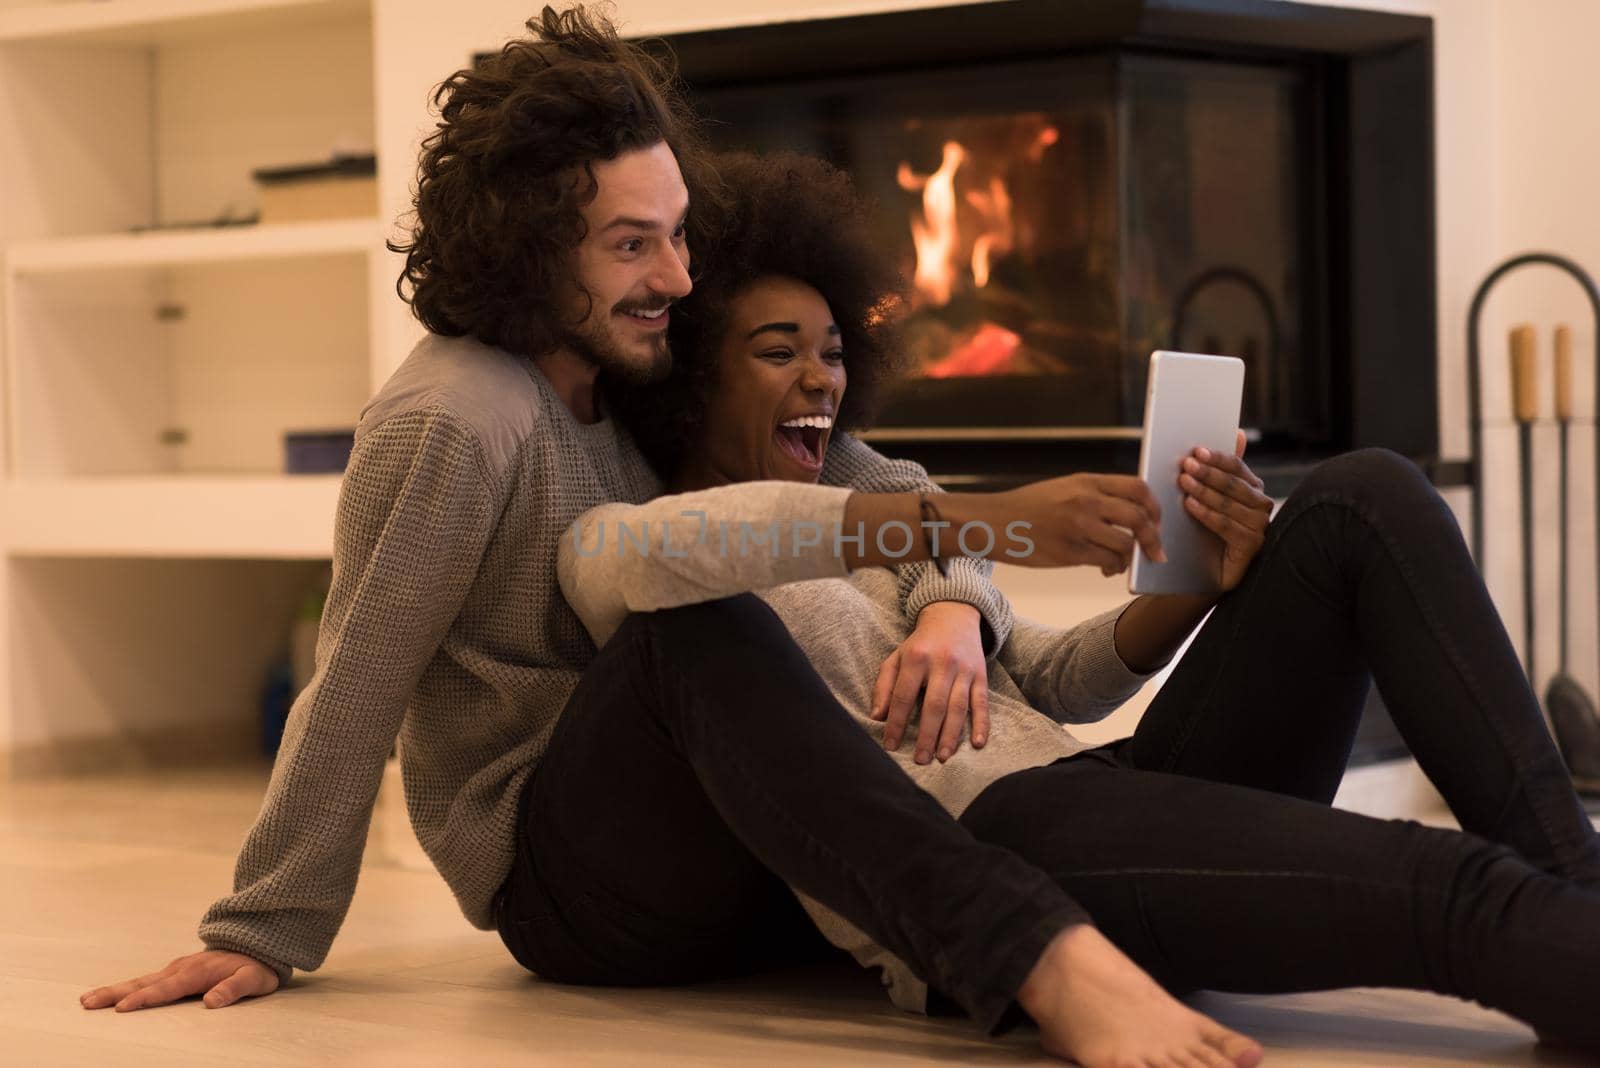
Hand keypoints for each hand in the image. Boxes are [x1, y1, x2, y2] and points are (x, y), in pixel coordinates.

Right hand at [80, 949, 279, 1011]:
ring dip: (114, 989)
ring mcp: (177, 968)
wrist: (258, 943)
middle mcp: (182, 969)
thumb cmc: (256, 966)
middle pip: (144, 983)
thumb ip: (234, 989)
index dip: (145, 999)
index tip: (121, 1008)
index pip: (167, 989)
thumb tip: (211, 1002)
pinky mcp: (176, 971)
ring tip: (88, 999)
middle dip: (115, 993)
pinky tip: (111, 995)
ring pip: (141, 980)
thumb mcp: (254, 979)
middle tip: (87, 1002)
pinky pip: (147, 980)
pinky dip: (127, 987)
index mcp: (197, 973)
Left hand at [871, 601, 989, 763]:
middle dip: (926, 735)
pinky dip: (982, 724)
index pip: (903, 696)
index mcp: (916, 658)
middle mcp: (941, 663)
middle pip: (933, 705)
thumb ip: (884, 685)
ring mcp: (964, 670)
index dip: (895, 723)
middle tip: (920, 760)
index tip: (890, 746)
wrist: (954, 616)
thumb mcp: (897, 657)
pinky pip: (982, 702)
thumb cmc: (920, 643)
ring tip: (942, 757)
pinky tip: (977, 743)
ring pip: (958, 707)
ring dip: (950, 735)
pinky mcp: (981, 675)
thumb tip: (877, 716)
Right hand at [952, 473, 1165, 574]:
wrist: (992, 522)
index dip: (1154, 506)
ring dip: (1130, 558)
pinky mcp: (1070, 552)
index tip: (1156, 520)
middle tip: (1155, 551)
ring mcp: (1078, 527)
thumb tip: (1129, 512)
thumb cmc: (1026, 508)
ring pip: (1125, 544)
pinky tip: (1106, 569)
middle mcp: (1085, 501)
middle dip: (1153, 538)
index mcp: (1086, 482)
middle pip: (1139, 518)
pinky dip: (1113, 568)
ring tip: (1122, 563)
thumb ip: (1094, 495)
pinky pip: (1106, 562)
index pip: (1137, 488)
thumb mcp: (1063, 488)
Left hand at [1177, 430, 1272, 592]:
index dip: (1216, 458)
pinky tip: (1191, 506)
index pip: (1237, 467)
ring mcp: (1260, 526)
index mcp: (1253, 488)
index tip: (1196, 452)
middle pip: (1233, 484)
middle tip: (1186, 466)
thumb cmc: (1204, 529)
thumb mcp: (1208, 496)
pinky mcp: (1253, 546)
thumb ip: (1221, 469)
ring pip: (1230, 503)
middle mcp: (1262, 505)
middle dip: (1208, 473)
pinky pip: (1228, 525)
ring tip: (1184, 483)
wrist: (1201, 571)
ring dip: (1205, 491)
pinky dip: (1208, 514)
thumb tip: (1239, 433)